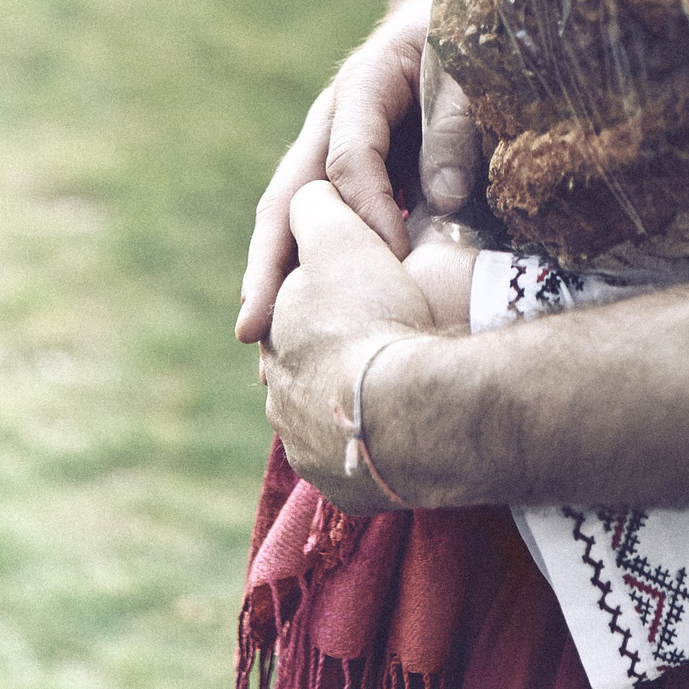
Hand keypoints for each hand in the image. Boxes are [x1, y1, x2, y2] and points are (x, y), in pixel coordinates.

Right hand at [236, 0, 473, 343]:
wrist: (448, 13)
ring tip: (255, 346)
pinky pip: (311, 227)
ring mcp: (326, 151)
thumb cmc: (463, 36)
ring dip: (270, 279)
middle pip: (288, 196)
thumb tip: (442, 197)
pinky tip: (291, 325)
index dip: (368, 208)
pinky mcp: (340, 177)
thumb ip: (455, 120)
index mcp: (361, 88)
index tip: (391, 257)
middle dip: (270, 262)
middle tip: (254, 325)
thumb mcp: (466, 62)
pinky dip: (297, 271)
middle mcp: (329, 124)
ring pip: (286, 219)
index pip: (351, 156)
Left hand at [260, 181, 434, 509]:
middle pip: (309, 372)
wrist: (412, 407)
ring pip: (332, 421)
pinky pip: (365, 465)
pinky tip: (412, 432)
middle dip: (335, 358)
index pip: (293, 312)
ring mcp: (312, 454)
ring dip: (357, 406)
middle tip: (383, 340)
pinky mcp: (350, 493)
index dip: (328, 294)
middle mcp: (281, 404)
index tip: (362, 288)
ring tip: (402, 390)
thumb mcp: (343, 237)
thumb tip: (307, 195)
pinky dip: (382, 447)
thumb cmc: (374, 315)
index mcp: (275, 342)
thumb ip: (316, 208)